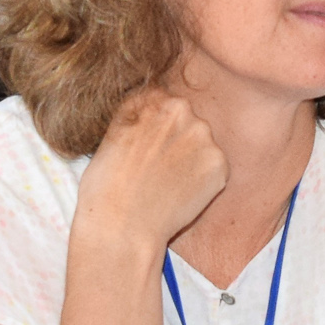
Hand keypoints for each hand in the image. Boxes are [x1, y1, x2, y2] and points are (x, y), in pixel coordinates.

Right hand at [76, 89, 226, 247]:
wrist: (122, 226)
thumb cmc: (106, 187)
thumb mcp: (112, 137)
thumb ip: (139, 119)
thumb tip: (154, 119)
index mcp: (149, 98)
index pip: (162, 102)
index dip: (156, 127)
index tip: (148, 146)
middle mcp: (179, 109)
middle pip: (186, 120)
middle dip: (177, 139)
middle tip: (159, 168)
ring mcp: (203, 135)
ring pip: (202, 143)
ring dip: (192, 159)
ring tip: (168, 184)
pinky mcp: (219, 163)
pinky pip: (214, 168)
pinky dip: (203, 181)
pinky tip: (181, 195)